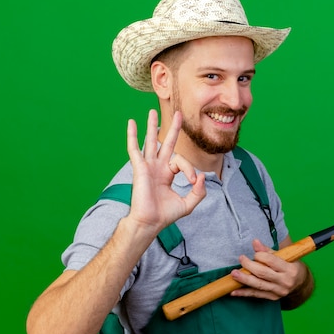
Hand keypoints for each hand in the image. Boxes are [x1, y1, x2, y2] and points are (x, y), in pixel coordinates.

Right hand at [126, 109, 205, 232]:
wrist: (150, 222)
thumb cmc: (165, 215)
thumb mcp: (188, 204)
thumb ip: (199, 192)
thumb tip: (202, 176)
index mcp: (167, 173)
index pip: (181, 162)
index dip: (190, 169)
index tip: (193, 181)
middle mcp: (157, 167)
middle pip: (166, 143)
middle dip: (174, 129)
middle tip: (179, 114)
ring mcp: (148, 166)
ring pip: (150, 141)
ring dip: (152, 126)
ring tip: (152, 111)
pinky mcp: (139, 168)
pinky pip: (134, 149)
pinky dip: (132, 135)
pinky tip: (131, 123)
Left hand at [230, 239, 307, 301]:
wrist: (301, 283)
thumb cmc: (290, 266)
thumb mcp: (284, 257)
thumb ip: (268, 250)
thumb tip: (255, 242)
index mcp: (290, 269)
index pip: (271, 261)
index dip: (260, 255)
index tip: (255, 253)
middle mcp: (285, 281)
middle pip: (263, 273)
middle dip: (249, 266)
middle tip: (241, 259)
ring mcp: (279, 291)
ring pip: (258, 285)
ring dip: (244, 279)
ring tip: (233, 274)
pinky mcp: (273, 298)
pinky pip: (256, 295)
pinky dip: (244, 293)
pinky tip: (234, 291)